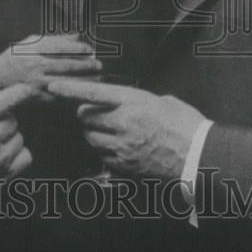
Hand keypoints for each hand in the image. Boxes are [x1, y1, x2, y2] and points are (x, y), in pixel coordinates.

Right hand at [0, 34, 100, 94]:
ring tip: (97, 77)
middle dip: (85, 65)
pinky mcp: (37, 96)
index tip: (90, 50)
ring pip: (65, 82)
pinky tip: (83, 89)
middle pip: (66, 66)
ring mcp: (36, 82)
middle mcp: (35, 65)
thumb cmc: (18, 55)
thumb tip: (78, 36)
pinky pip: (59, 95)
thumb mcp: (32, 41)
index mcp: (34, 49)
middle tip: (98, 64)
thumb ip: (56, 39)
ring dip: (83, 80)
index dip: (78, 49)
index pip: (61, 48)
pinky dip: (72, 92)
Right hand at [0, 84, 36, 215]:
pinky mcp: (6, 174)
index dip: (21, 91)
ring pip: (19, 138)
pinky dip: (18, 155)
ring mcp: (1, 156)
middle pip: (13, 121)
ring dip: (9, 140)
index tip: (26, 90)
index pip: (10, 98)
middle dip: (3, 123)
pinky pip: (25, 156)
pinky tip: (6, 158)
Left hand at [47, 79, 205, 179]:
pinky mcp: (124, 166)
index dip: (70, 89)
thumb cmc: (186, 125)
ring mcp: (122, 147)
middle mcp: (124, 123)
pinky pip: (103, 156)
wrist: (199, 156)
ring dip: (95, 132)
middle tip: (97, 112)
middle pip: (86, 117)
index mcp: (134, 102)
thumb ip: (140, 100)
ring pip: (91, 138)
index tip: (53, 85)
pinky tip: (121, 147)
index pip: (92, 93)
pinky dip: (106, 151)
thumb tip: (128, 101)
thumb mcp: (163, 101)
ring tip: (111, 130)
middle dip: (87, 114)